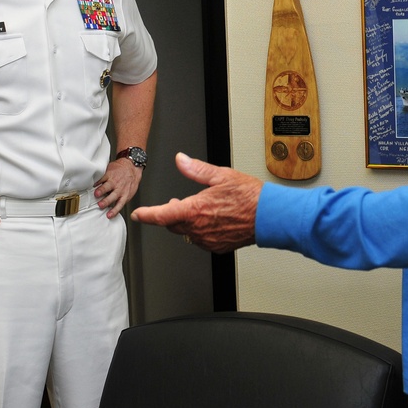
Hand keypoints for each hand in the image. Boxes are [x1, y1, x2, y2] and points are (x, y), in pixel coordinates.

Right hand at [95, 158, 142, 217]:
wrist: (132, 166)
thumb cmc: (130, 180)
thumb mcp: (129, 191)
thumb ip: (122, 198)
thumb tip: (113, 207)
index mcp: (124, 195)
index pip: (119, 205)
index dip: (114, 211)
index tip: (108, 215)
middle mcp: (119, 189)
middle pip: (112, 197)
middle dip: (106, 201)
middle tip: (100, 205)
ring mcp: (114, 181)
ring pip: (106, 187)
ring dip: (101, 191)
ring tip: (96, 194)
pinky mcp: (109, 174)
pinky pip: (102, 178)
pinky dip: (97, 182)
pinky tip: (93, 185)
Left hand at [131, 152, 261, 252]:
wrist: (270, 217)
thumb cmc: (250, 196)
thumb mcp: (221, 175)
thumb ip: (196, 169)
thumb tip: (180, 160)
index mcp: (195, 210)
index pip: (161, 215)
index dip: (146, 215)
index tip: (137, 214)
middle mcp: (198, 228)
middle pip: (172, 224)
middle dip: (170, 214)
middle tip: (176, 203)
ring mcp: (208, 240)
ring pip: (187, 232)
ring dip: (187, 222)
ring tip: (199, 209)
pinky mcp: (218, 246)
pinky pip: (201, 240)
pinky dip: (201, 230)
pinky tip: (213, 220)